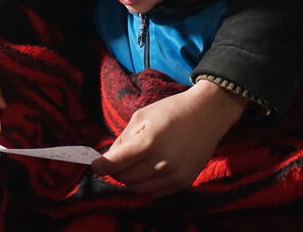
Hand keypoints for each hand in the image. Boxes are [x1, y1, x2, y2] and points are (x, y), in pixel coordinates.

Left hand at [92, 80, 246, 195]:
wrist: (208, 113)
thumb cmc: (172, 110)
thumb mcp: (142, 116)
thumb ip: (123, 138)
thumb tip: (110, 158)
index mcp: (148, 142)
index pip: (115, 164)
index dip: (100, 166)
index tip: (95, 165)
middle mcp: (161, 163)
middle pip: (125, 178)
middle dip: (115, 171)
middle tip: (116, 161)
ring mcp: (174, 175)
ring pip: (139, 188)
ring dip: (130, 179)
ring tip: (133, 164)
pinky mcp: (184, 181)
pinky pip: (156, 192)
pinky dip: (146, 184)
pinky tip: (148, 170)